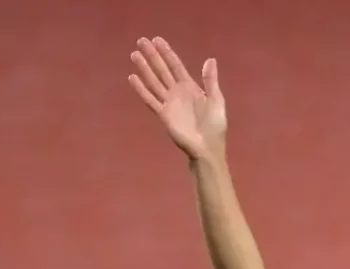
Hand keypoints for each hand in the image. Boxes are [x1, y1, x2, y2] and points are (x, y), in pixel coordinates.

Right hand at [129, 37, 225, 160]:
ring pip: (154, 81)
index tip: (157, 40)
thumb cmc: (215, 126)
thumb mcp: (216, 101)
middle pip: (162, 70)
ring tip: (134, 54)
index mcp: (191, 87)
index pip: (176, 66)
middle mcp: (177, 92)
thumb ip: (210, 81)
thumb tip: (210, 59)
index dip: (167, 53)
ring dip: (145, 68)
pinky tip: (132, 78)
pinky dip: (141, 89)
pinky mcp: (163, 115)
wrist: (208, 147)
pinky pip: (150, 99)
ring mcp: (169, 103)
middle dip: (152, 56)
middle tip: (141, 40)